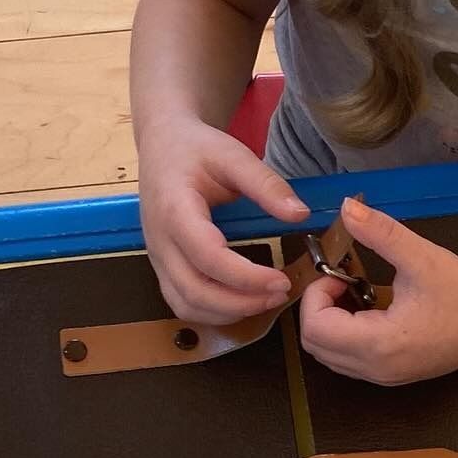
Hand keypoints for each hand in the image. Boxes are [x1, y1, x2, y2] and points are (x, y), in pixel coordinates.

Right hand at [138, 113, 307, 323]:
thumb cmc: (196, 149)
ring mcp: (157, 257)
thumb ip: (266, 185)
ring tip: (265, 300)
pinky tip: (242, 303)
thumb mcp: (233, 155)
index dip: (246, 276)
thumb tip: (300, 215)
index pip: (207, 256)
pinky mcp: (162, 267)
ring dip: (227, 312)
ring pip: (185, 304)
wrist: (163, 145)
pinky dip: (212, 312)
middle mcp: (160, 241)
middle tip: (280, 294)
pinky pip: (182, 302)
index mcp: (175, 209)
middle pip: (193, 290)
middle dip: (240, 302)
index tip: (281, 280)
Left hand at [299, 198, 457, 384]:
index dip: (316, 297)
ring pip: (330, 357)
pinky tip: (369, 311)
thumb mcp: (421, 256)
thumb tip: (346, 207)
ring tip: (356, 295)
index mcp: (380, 344)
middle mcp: (377, 369)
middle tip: (343, 283)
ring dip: (330, 324)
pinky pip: (349, 362)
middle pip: (316, 347)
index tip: (338, 274)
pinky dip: (346, 336)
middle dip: (319, 310)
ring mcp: (385, 378)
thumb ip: (380, 232)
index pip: (315, 330)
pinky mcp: (393, 377)